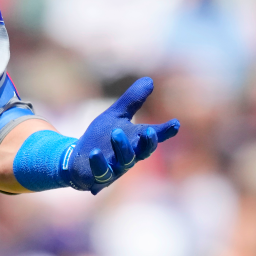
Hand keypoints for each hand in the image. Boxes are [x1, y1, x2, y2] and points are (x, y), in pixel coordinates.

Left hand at [61, 77, 177, 193]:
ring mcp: (116, 168)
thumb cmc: (102, 137)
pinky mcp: (99, 176)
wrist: (79, 159)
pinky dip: (99, 162)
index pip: (154, 136)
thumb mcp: (116, 115)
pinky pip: (101, 171)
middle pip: (143, 151)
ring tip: (116, 132)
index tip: (175, 124)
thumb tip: (149, 79)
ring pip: (124, 161)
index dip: (165, 131)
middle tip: (149, 131)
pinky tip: (95, 153)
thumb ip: (132, 100)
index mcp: (136, 140)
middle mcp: (130, 156)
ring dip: (122, 147)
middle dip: (147, 142)